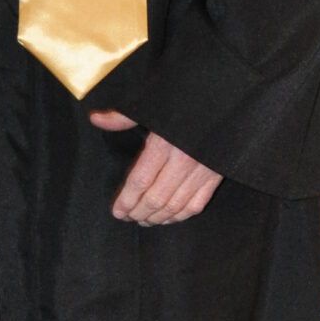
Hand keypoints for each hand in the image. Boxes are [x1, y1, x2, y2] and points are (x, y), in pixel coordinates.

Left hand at [89, 109, 223, 224]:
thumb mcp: (152, 104)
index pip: (140, 181)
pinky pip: (196, 204)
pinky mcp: (216, 176)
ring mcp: (202, 171)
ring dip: (158, 217)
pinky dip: (181, 215)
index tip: (117, 211)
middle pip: (156, 198)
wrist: (224, 100)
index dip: (127, 200)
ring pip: (175, 205)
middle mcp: (183, 161)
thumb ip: (124, 117)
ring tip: (145, 221)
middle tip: (128, 218)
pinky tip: (169, 219)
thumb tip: (95, 119)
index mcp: (164, 144)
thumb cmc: (185, 101)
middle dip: (139, 212)